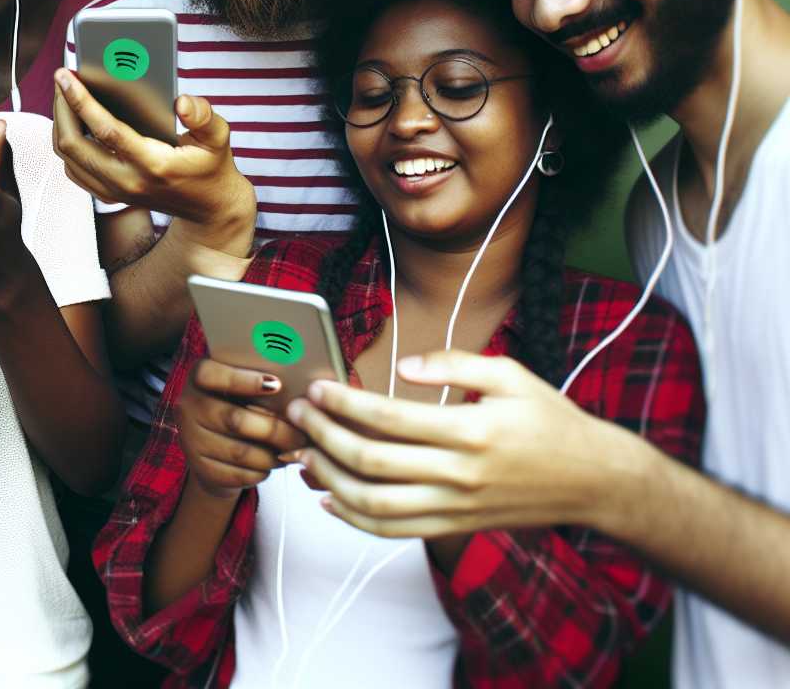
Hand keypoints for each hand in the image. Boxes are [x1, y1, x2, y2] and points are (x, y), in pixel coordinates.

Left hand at [52, 69, 255, 255]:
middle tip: (61, 79)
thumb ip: (204, 117)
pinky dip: (65, 143)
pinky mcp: (107, 195)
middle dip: (61, 107)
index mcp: (152, 165)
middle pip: (74, 145)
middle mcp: (127, 181)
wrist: (207, 209)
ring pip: (68, 158)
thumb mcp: (218, 138)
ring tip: (63, 94)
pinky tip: (71, 120)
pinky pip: (72, 168)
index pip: (106, 131)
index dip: (82, 101)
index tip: (66, 77)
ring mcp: (114, 191)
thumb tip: (181, 102)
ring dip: (60, 123)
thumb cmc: (211, 167)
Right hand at [176, 359, 306, 498]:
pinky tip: (273, 464)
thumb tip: (301, 392)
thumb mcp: (244, 386)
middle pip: (234, 419)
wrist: (213, 443)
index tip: (277, 385)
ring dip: (272, 456)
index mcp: (198, 377)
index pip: (212, 375)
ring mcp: (190, 438)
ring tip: (292, 452)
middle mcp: (187, 406)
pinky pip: (236, 474)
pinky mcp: (199, 467)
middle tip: (301, 435)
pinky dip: (261, 472)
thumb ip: (263, 383)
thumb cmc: (239, 405)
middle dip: (274, 430)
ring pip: (239, 452)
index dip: (243, 380)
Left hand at [286, 352, 626, 537]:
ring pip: (374, 505)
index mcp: (471, 430)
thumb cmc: (552, 422)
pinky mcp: (455, 526)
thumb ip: (456, 363)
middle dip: (324, 436)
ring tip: (306, 453)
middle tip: (300, 414)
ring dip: (329, 480)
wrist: (595, 481)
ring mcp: (456, 506)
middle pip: (371, 462)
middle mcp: (460, 474)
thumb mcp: (512, 375)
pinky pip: (393, 532)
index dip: (343, 403)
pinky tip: (329, 498)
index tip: (318, 389)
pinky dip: (354, 519)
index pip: (388, 418)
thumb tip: (406, 364)